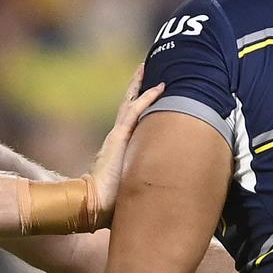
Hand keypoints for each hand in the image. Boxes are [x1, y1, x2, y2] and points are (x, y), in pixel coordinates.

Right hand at [90, 64, 164, 224]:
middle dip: (139, 86)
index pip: (134, 116)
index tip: (154, 87)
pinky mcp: (119, 138)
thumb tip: (175, 178)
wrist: (96, 205)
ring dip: (141, 85)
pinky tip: (159, 87)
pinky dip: (147, 99)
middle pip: (131, 103)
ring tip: (148, 67)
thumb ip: (151, 173)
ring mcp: (119, 135)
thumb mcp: (138, 179)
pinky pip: (135, 112)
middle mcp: (120, 136)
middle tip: (148, 67)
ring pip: (132, 102)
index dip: (143, 101)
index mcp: (123, 144)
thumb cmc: (117, 198)